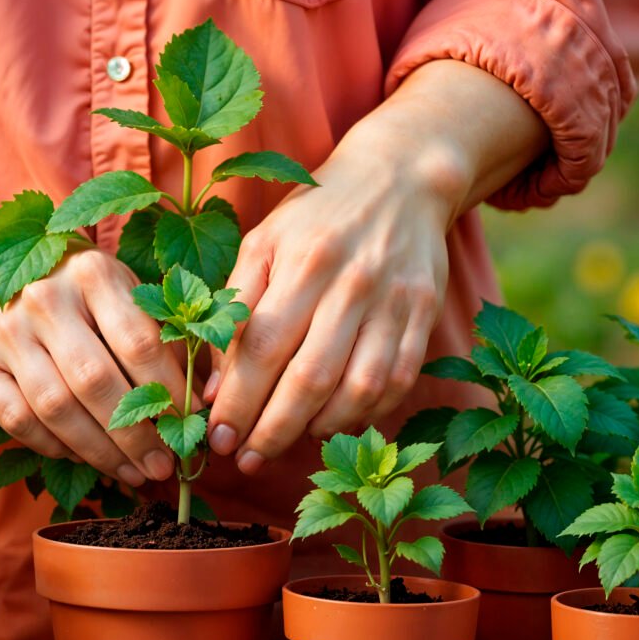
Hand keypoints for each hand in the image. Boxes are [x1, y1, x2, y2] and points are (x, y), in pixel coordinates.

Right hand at [0, 243, 182, 485]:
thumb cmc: (74, 291)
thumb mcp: (121, 289)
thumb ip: (164, 333)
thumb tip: (207, 395)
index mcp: (93, 274)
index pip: (139, 342)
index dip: (168, 392)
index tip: (191, 426)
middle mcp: (45, 300)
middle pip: (96, 381)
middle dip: (136, 434)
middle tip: (165, 465)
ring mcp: (7, 334)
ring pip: (56, 408)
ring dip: (100, 452)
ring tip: (133, 473)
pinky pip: (19, 421)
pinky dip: (55, 448)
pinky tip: (85, 460)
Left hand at [203, 60, 549, 473]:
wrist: (401, 180)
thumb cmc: (316, 216)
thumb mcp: (263, 242)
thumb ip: (235, 308)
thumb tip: (214, 386)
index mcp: (303, 261)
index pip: (263, 347)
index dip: (238, 400)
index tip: (217, 437)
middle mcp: (352, 283)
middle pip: (310, 378)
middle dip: (272, 430)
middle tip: (245, 459)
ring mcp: (395, 303)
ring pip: (358, 389)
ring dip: (318, 430)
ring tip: (286, 443)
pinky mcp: (424, 316)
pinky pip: (397, 384)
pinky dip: (364, 415)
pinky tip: (332, 423)